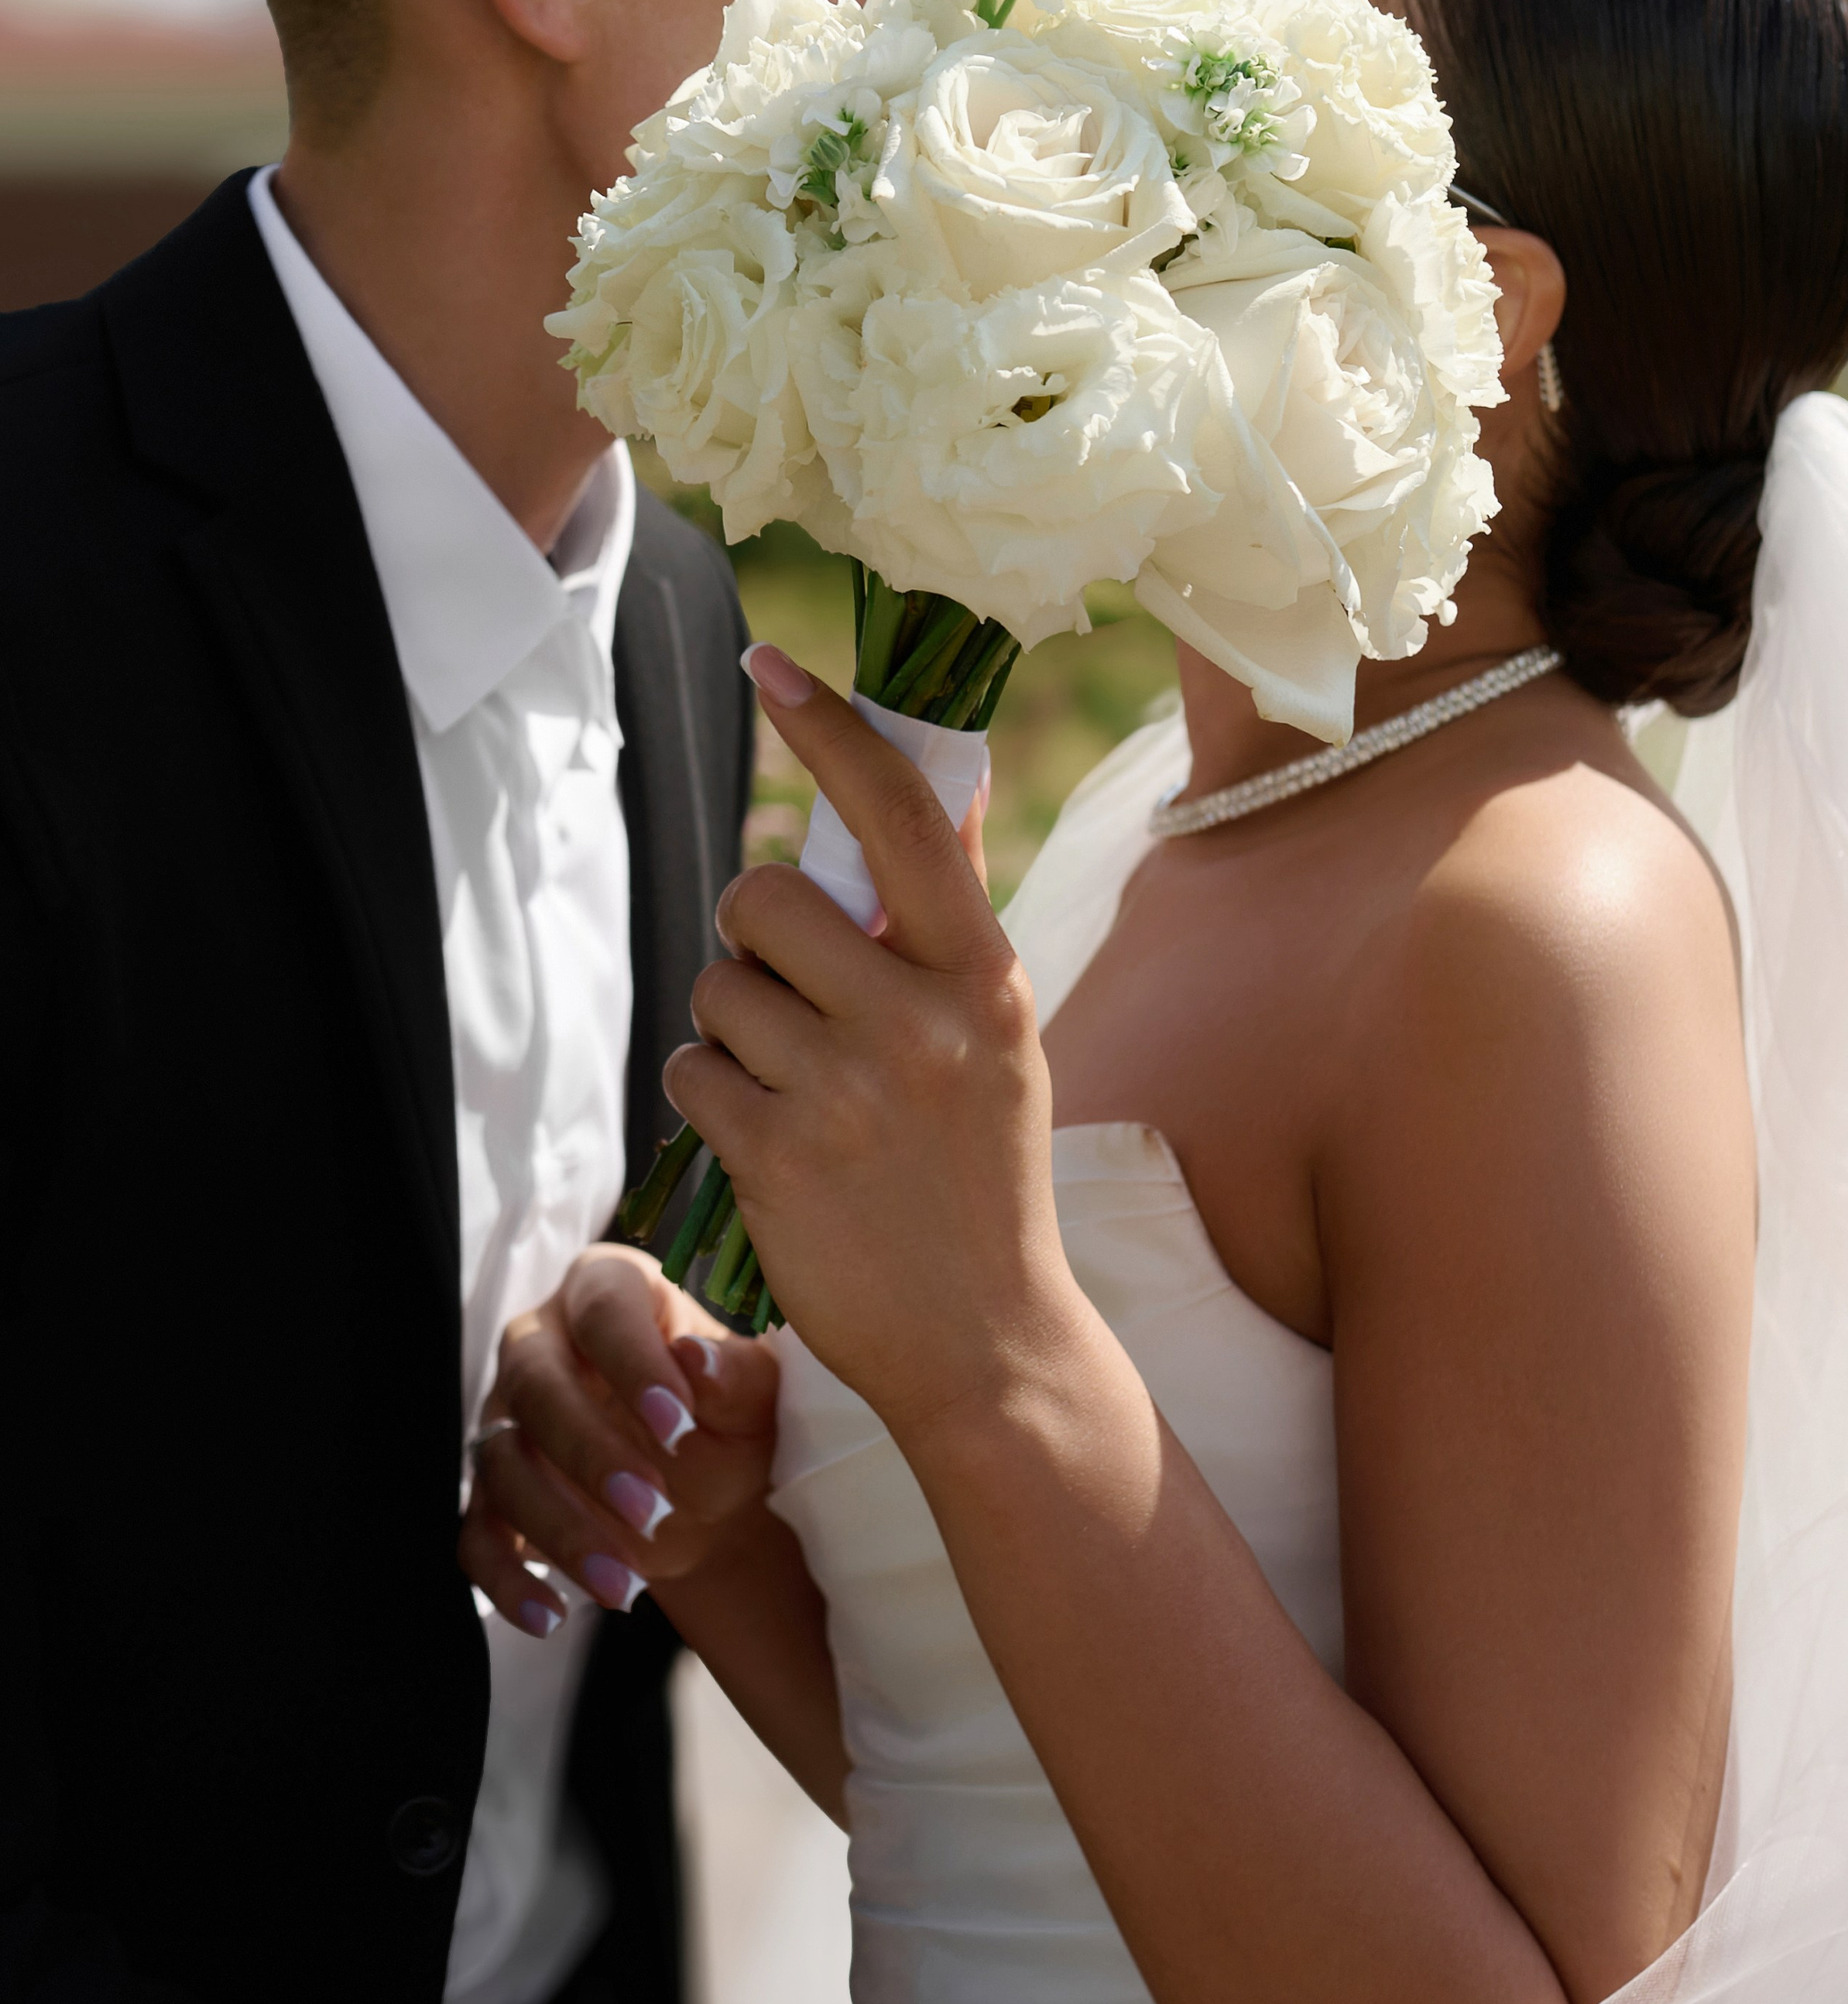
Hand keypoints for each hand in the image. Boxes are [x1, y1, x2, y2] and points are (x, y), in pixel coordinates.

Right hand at [460, 1246, 780, 1629]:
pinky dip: (506, 1578)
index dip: (635, 1366)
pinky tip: (552, 1615)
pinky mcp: (493, 1491)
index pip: (604, 1312)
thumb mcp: (756, 1396)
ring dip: (557, 1526)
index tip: (680, 1426)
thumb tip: (695, 1361)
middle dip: (589, 1453)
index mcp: (608, 1292)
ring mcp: (508, 1419)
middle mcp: (541, 1344)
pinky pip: (475, 1533)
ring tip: (622, 1584)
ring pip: (501, 1463)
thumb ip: (733, 1374)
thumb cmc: (734, 1419)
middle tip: (652, 1510)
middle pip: (533, 1383)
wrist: (713, 1492)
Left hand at [666, 648, 1099, 1438]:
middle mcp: (920, 1021)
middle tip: (794, 993)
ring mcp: (845, 1091)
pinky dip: (714, 1097)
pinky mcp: (774, 1157)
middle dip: (754, 935)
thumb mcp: (999, 1031)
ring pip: (718, 987)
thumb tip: (942, 763)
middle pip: (763, 896)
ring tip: (798, 1087)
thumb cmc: (983, 1167)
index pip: (902, 816)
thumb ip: (952, 907)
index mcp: (985, 975)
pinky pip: (692, 1070)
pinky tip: (772, 1143)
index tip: (767, 663)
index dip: (829, 730)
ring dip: (734, 1026)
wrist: (986, 1340)